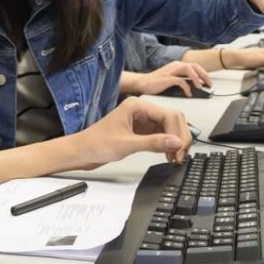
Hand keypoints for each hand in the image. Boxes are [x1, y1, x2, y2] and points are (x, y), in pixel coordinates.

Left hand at [73, 97, 191, 166]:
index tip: (180, 149)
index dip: (178, 132)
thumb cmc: (97, 143)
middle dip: (179, 137)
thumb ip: (153, 143)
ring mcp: (142, 121)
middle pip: (172, 119)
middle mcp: (141, 110)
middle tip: (180, 156)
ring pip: (169, 127)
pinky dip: (168, 144)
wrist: (82, 151)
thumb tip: (176, 142)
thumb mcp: (127, 144)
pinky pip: (162, 135)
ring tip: (176, 158)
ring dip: (175, 142)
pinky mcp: (142, 131)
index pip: (168, 115)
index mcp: (137, 106)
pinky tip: (169, 155)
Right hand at [123, 61, 212, 95]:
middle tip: (209, 84)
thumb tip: (195, 88)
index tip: (209, 82)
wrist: (142, 83)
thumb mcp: (172, 80)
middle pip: (194, 66)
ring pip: (188, 69)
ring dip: (196, 78)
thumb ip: (182, 81)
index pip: (195, 66)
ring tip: (201, 87)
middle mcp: (175, 65)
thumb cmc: (156, 83)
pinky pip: (181, 80)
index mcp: (177, 65)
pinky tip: (189, 93)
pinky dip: (187, 87)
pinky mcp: (167, 78)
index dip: (203, 73)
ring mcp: (171, 71)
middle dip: (204, 75)